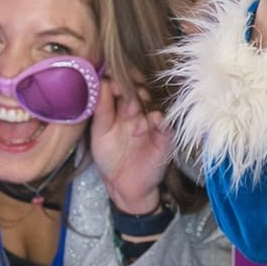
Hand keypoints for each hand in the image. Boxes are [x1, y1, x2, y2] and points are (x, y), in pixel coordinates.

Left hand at [90, 74, 171, 214]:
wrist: (123, 186)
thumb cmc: (110, 157)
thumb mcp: (100, 133)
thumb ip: (102, 109)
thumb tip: (101, 82)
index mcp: (120, 107)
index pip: (122, 84)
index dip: (116, 79)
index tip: (109, 78)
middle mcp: (138, 110)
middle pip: (138, 89)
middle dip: (128, 89)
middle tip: (119, 92)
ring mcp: (152, 122)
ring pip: (152, 102)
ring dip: (141, 103)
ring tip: (130, 113)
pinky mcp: (165, 136)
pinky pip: (166, 123)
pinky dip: (157, 120)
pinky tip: (144, 126)